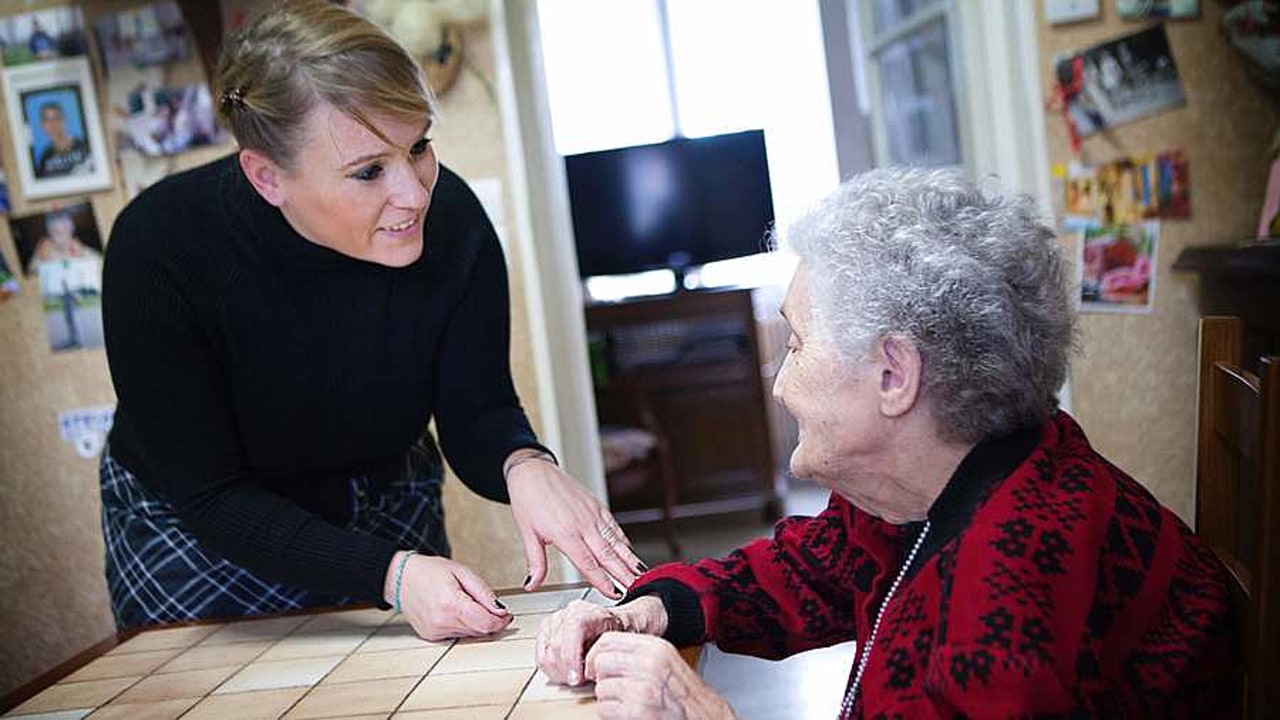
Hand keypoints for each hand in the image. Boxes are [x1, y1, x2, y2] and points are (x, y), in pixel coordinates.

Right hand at [385, 552, 511, 640]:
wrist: (401, 579)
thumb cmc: (430, 571)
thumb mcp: (462, 572)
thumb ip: (483, 592)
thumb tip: (501, 610)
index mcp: (451, 603)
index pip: (486, 623)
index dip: (502, 621)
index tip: (507, 614)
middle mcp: (441, 622)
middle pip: (480, 631)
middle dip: (491, 621)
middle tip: (493, 607)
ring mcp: (435, 632)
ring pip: (470, 635)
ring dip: (478, 623)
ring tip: (470, 604)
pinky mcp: (431, 637)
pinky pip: (457, 635)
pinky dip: (464, 626)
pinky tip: (457, 612)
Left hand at [505, 451, 644, 597]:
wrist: (533, 470)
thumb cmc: (529, 500)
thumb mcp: (527, 533)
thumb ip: (536, 562)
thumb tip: (532, 584)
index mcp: (565, 533)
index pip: (588, 563)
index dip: (603, 580)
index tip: (614, 594)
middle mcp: (583, 524)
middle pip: (608, 554)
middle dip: (624, 574)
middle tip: (637, 588)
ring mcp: (592, 514)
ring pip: (616, 541)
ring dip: (630, 559)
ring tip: (642, 574)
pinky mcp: (597, 505)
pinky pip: (614, 527)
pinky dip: (624, 541)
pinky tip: (630, 552)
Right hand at [536, 597, 666, 685]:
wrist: (618, 627)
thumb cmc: (620, 633)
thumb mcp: (620, 641)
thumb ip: (604, 653)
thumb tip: (591, 669)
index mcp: (587, 611)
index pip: (572, 628)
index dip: (571, 656)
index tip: (576, 678)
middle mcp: (567, 612)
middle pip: (556, 647)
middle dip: (568, 671)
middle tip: (582, 679)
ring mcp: (554, 622)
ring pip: (546, 655)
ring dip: (560, 672)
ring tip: (577, 674)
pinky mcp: (545, 633)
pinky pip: (541, 658)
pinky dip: (553, 670)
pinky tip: (567, 671)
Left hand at [587, 632, 735, 719]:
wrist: (703, 717)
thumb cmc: (684, 695)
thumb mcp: (666, 661)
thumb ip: (638, 653)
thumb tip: (603, 652)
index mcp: (655, 648)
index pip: (609, 640)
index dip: (596, 654)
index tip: (597, 666)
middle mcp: (649, 664)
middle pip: (601, 663)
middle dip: (602, 677)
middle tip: (613, 687)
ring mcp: (643, 688)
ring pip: (601, 688)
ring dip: (608, 699)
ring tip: (625, 702)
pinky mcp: (637, 711)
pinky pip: (604, 709)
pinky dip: (610, 714)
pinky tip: (625, 714)